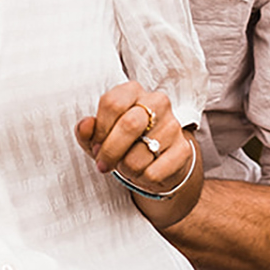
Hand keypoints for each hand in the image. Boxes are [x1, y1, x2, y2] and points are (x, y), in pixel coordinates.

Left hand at [76, 81, 192, 195]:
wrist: (157, 160)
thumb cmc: (124, 142)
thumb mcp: (99, 135)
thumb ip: (86, 130)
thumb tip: (85, 126)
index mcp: (133, 91)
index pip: (112, 103)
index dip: (100, 130)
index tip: (96, 146)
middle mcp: (157, 102)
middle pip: (129, 125)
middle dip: (111, 152)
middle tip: (104, 165)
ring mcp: (173, 125)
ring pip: (139, 155)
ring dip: (126, 169)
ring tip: (128, 166)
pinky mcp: (184, 149)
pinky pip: (153, 172)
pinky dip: (143, 179)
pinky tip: (144, 172)